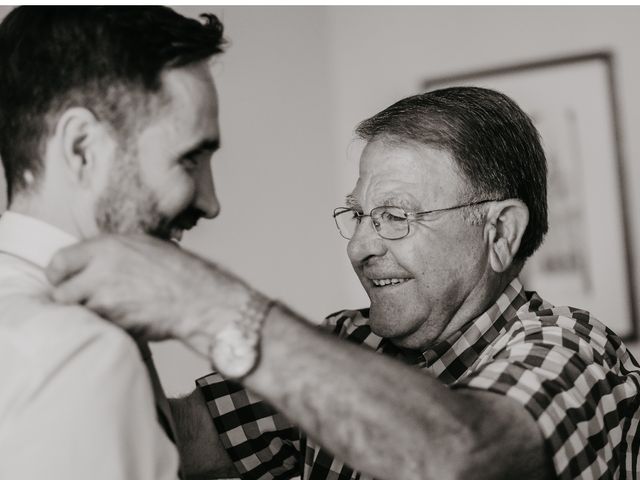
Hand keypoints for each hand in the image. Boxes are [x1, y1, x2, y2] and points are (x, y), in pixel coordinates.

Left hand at [46, 234, 254, 347]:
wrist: (200, 298)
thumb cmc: (178, 272)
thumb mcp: (145, 246)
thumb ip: (112, 252)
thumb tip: (89, 261)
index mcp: (107, 247)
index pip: (59, 261)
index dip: (59, 274)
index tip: (65, 281)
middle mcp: (101, 270)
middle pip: (61, 291)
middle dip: (72, 298)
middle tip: (88, 300)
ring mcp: (106, 298)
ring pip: (78, 312)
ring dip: (90, 313)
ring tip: (113, 309)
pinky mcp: (115, 321)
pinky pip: (99, 326)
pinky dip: (107, 325)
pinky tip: (127, 317)